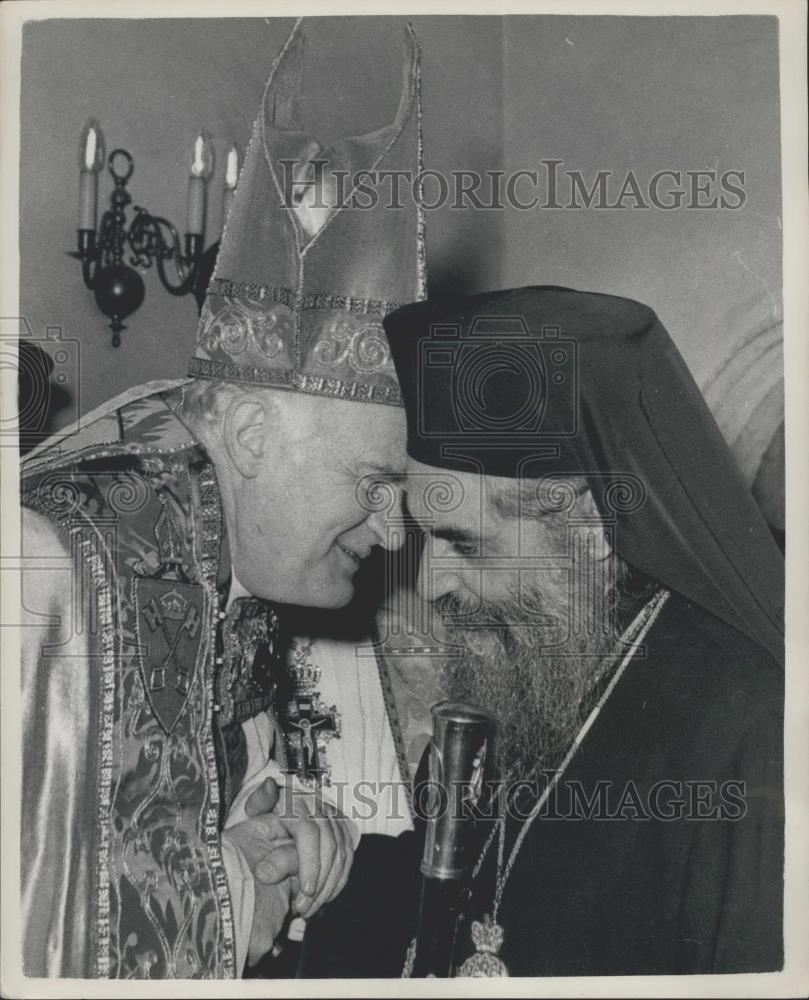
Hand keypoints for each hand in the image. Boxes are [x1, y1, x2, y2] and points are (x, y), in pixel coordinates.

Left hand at [241, 776, 354, 917]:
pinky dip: (339, 880)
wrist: (287, 799)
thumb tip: (268, 785)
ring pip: (342, 853)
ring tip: (310, 908)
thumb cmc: (267, 809)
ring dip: (329, 885)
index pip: (310, 833)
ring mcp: (335, 819)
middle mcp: (321, 808)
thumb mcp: (258, 803)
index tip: (304, 889)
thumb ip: (260, 800)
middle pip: (329, 846)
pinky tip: (324, 898)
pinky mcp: (344, 830)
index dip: (310, 862)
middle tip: (304, 907)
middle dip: (320, 881)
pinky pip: (348, 857)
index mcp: (299, 802)